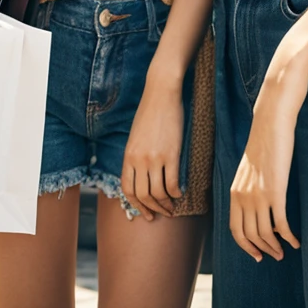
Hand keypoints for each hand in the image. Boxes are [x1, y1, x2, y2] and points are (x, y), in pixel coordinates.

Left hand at [121, 80, 183, 221]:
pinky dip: (176, 193)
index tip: (145, 213)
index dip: (136, 205)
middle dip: (152, 209)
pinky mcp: (171, 154)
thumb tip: (141, 175)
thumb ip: (136, 156)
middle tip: (161, 214)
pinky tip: (180, 193)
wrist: (161, 93)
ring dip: (166, 204)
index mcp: (128, 155)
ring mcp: (154, 158)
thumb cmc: (149, 112)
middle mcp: (139, 160)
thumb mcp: (136, 136)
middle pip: (143, 195)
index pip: (127, 189)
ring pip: (158, 193)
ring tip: (172, 207)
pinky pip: (172, 183)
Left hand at [230, 58, 307, 261]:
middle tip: (276, 255)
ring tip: (287, 249)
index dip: (246, 246)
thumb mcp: (251, 166)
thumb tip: (256, 203)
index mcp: (234, 190)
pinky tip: (297, 240)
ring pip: (265, 234)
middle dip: (262, 251)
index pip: (235, 229)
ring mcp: (259, 194)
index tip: (258, 254)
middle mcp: (243, 195)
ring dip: (276, 247)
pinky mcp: (276, 190)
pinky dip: (289, 237)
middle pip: (248, 236)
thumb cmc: (264, 140)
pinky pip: (281, 224)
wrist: (271, 118)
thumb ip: (250, 185)